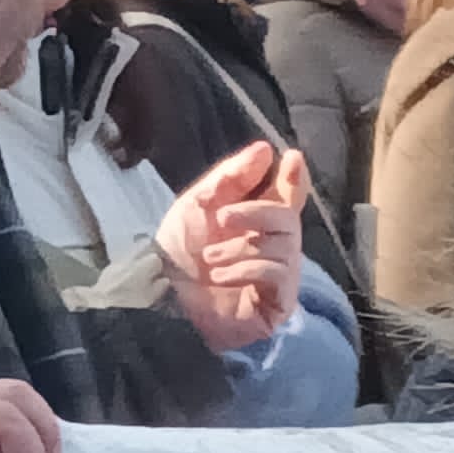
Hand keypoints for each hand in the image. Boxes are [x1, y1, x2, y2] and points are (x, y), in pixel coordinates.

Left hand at [155, 141, 308, 353]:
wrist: (161, 296)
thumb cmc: (178, 252)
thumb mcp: (199, 205)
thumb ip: (231, 177)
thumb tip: (265, 149)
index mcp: (256, 222)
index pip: (286, 196)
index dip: (292, 178)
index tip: (291, 157)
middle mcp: (273, 247)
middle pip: (287, 217)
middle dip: (255, 212)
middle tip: (222, 218)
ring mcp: (279, 276)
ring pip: (283, 245)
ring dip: (240, 247)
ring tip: (210, 259)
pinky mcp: (277, 303)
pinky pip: (277, 274)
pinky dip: (246, 269)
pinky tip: (221, 276)